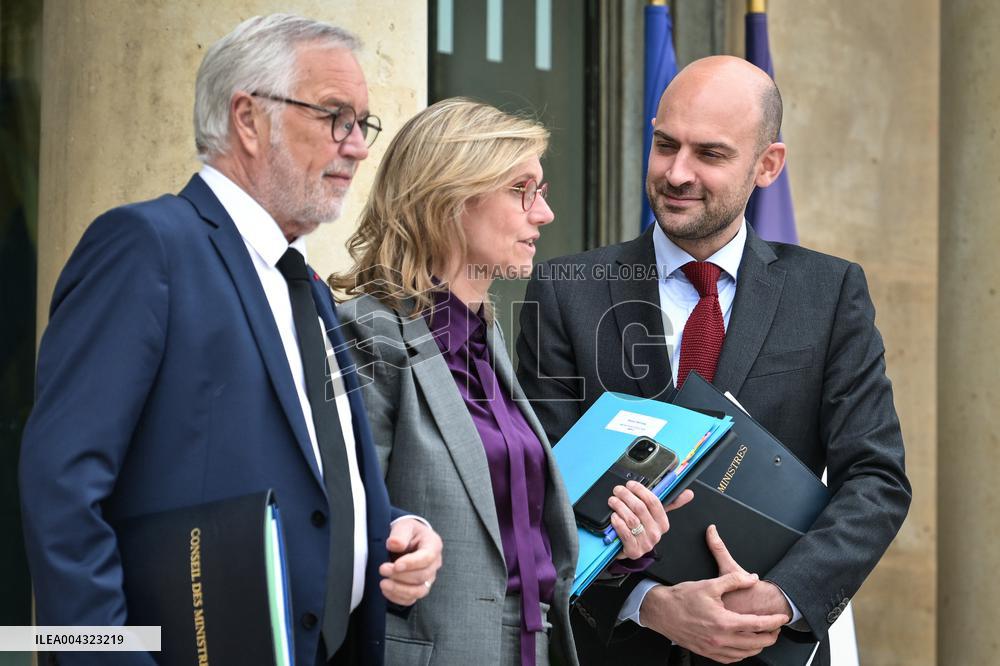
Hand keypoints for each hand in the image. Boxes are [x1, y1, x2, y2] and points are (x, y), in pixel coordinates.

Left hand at [379, 517, 442, 605]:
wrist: (406, 539)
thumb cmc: (407, 532)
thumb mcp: (404, 526)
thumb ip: (400, 534)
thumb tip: (394, 544)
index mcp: (433, 545)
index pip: (427, 557)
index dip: (411, 563)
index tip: (396, 565)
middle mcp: (434, 564)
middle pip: (422, 576)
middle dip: (401, 576)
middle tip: (383, 569)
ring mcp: (428, 578)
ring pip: (419, 591)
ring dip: (400, 590)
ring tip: (383, 583)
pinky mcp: (419, 588)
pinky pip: (411, 599)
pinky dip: (398, 597)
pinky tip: (386, 590)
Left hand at [611, 483, 692, 559]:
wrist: (629, 549)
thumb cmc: (642, 529)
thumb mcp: (655, 516)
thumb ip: (670, 503)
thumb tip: (689, 493)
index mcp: (663, 523)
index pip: (654, 502)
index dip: (641, 491)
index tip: (631, 484)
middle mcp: (656, 534)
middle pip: (640, 509)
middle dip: (626, 496)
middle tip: (618, 490)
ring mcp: (645, 543)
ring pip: (631, 519)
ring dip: (620, 507)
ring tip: (613, 500)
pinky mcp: (633, 551)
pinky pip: (625, 533)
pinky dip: (617, 522)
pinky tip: (614, 516)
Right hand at [636, 524, 788, 662]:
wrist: (661, 611)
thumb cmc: (682, 598)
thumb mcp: (710, 584)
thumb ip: (734, 579)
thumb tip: (752, 578)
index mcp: (724, 622)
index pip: (757, 625)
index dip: (774, 621)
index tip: (782, 617)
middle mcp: (720, 639)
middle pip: (756, 644)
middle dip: (771, 636)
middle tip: (777, 628)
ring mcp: (713, 648)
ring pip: (745, 654)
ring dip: (759, 646)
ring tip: (764, 636)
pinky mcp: (707, 652)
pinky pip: (731, 659)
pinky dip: (743, 654)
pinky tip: (744, 647)